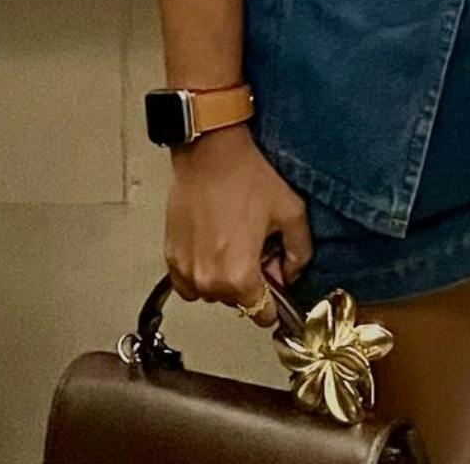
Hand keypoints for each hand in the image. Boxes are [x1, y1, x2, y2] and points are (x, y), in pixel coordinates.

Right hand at [163, 121, 313, 327]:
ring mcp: (184, 270)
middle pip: (237, 303)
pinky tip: (213, 243)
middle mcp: (208, 281)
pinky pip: (188, 282)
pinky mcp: (170, 256)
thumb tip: (289, 275)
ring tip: (233, 241)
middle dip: (250, 282)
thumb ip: (299, 254)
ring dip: (224, 278)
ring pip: (212, 293)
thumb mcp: (292, 213)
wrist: (210, 153)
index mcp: (240, 276)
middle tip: (256, 246)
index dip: (274, 299)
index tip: (274, 278)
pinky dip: (201, 271)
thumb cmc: (248, 178)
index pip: (261, 316)